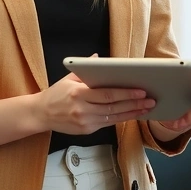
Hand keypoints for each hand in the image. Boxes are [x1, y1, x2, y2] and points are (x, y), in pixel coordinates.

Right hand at [37, 71, 154, 135]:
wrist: (41, 114)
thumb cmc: (56, 94)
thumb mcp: (68, 77)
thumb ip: (85, 69)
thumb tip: (98, 59)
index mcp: (78, 94)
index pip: (107, 94)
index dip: (126, 94)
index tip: (141, 91)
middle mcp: (82, 110)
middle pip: (113, 108)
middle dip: (134, 104)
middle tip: (150, 100)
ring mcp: (84, 122)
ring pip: (113, 118)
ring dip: (132, 113)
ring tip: (146, 108)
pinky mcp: (86, 130)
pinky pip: (107, 124)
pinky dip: (121, 119)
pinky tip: (132, 114)